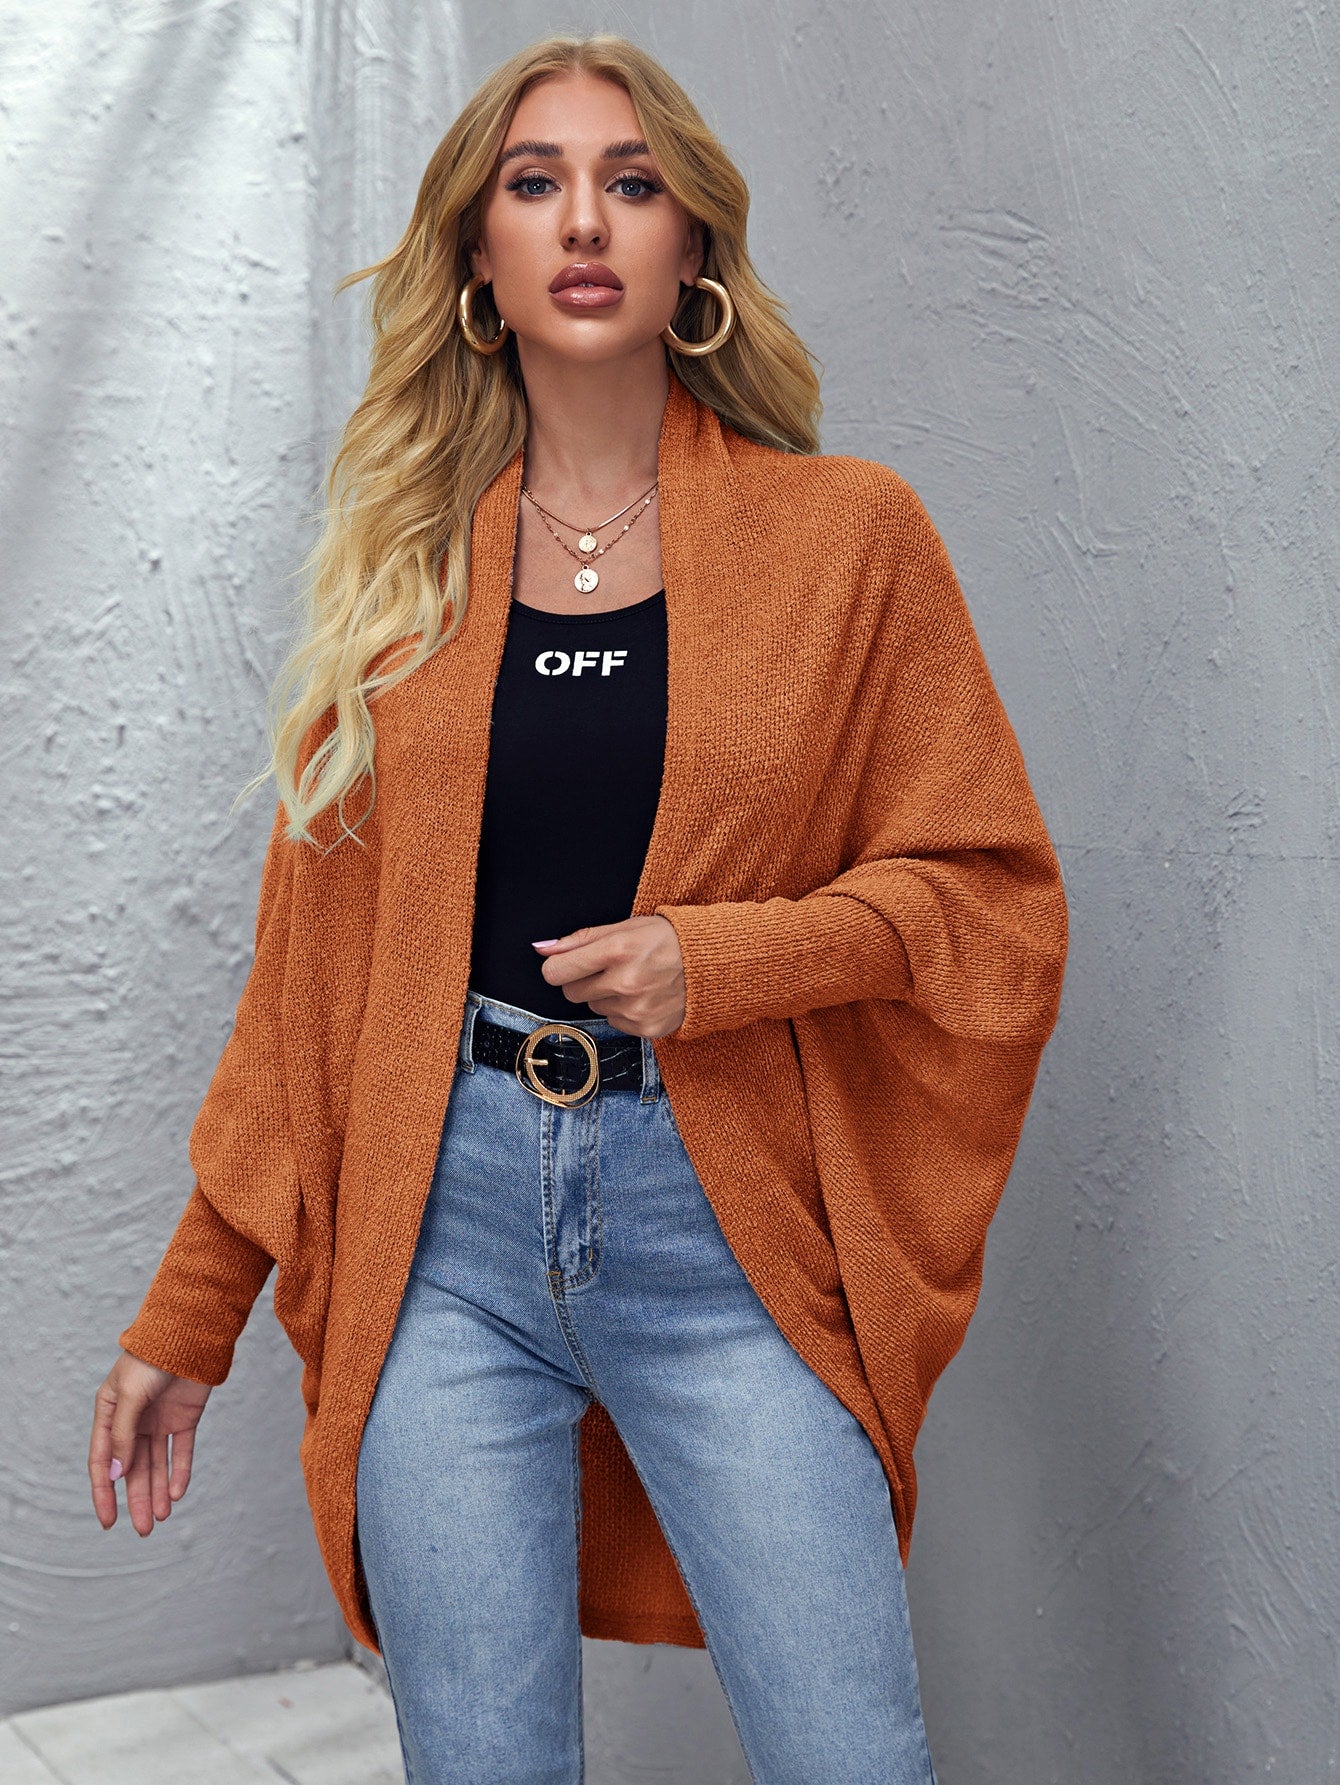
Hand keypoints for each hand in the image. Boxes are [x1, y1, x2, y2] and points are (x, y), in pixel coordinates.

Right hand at [89, 1350, 212, 1536]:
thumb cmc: (152, 1359)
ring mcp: (159, 1421)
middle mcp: (133, 1421)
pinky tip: (177, 1494)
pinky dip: (179, 1472)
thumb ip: (123, 1435)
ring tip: (161, 1519)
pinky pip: (180, 1451)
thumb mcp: (130, 1396)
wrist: (190, 1335)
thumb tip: (115, 1474)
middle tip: (144, 1530)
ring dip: (157, 1492)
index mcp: (109, 1413)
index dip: (104, 1492)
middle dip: (136, 1499)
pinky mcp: (185, 1418)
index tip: (108, 1521)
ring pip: (156, 1465)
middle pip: (132, 1469)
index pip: (103, 1461)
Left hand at [533, 914, 685, 1037]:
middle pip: (571, 993)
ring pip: (595, 1007)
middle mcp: (625, 982)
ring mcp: (636, 1008)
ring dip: (608, 996)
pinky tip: (646, 996)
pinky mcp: (647, 1028)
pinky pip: (616, 1022)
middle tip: (610, 969)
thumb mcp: (625, 927)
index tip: (568, 966)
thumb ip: (579, 940)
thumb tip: (541, 949)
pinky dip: (625, 1011)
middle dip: (584, 981)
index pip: (556, 972)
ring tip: (636, 980)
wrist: (713, 964)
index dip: (558, 969)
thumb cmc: (667, 940)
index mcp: (616, 949)